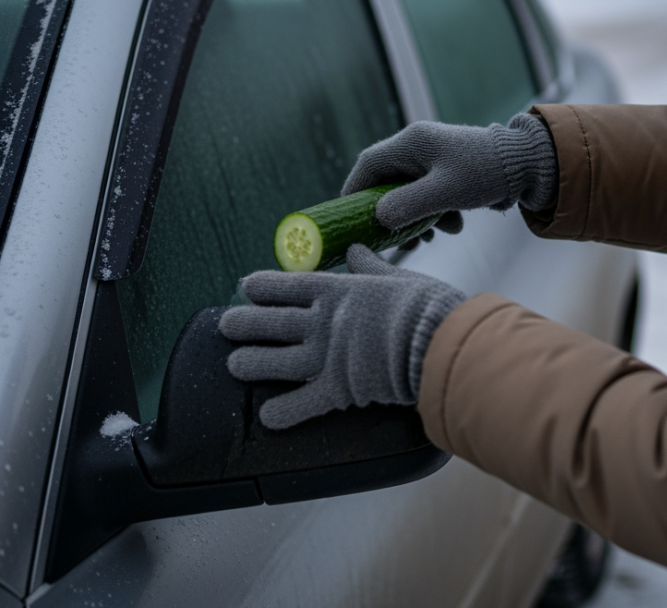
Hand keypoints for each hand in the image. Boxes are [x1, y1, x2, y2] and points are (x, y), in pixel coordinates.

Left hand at [219, 245, 466, 429]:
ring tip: (234, 364)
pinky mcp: (339, 389)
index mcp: (339, 292)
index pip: (290, 286)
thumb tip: (357, 249)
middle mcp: (325, 323)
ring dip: (252, 363)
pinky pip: (303, 403)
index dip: (263, 286)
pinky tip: (267, 417)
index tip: (245, 287)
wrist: (440, 342)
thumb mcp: (398, 277)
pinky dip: (284, 412)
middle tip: (225, 325)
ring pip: (277, 361)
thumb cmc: (428, 307)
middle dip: (245, 324)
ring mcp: (328, 356)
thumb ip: (371, 267)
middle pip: (273, 322)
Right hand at [342, 113, 557, 233]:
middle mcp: (419, 147)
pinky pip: (430, 196)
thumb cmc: (486, 173)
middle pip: (388, 182)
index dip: (354, 191)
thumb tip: (379, 219)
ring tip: (428, 238)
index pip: (368, 164)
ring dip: (416, 218)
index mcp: (412, 142)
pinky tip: (452, 226)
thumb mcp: (444, 193)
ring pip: (409, 193)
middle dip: (390, 213)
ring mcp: (434, 159)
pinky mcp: (449, 172)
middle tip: (392, 240)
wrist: (530, 166)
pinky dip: (436, 214)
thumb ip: (408, 206)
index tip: (348, 217)